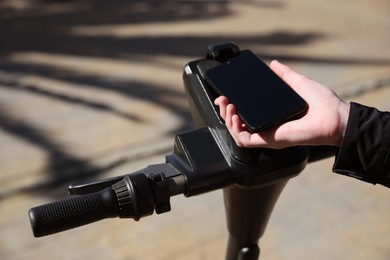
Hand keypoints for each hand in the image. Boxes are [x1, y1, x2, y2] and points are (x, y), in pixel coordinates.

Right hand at [214, 60, 349, 148]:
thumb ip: (284, 75)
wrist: (333, 117)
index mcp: (272, 115)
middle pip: (237, 124)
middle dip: (224, 112)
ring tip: (228, 106)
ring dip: (227, 120)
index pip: (246, 113)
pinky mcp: (269, 140)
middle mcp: (267, 126)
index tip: (226, 95)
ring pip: (237, 133)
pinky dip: (236, 130)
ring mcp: (267, 135)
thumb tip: (274, 64)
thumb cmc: (322, 103)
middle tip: (222, 100)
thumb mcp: (297, 83)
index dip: (232, 106)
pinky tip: (235, 117)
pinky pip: (245, 141)